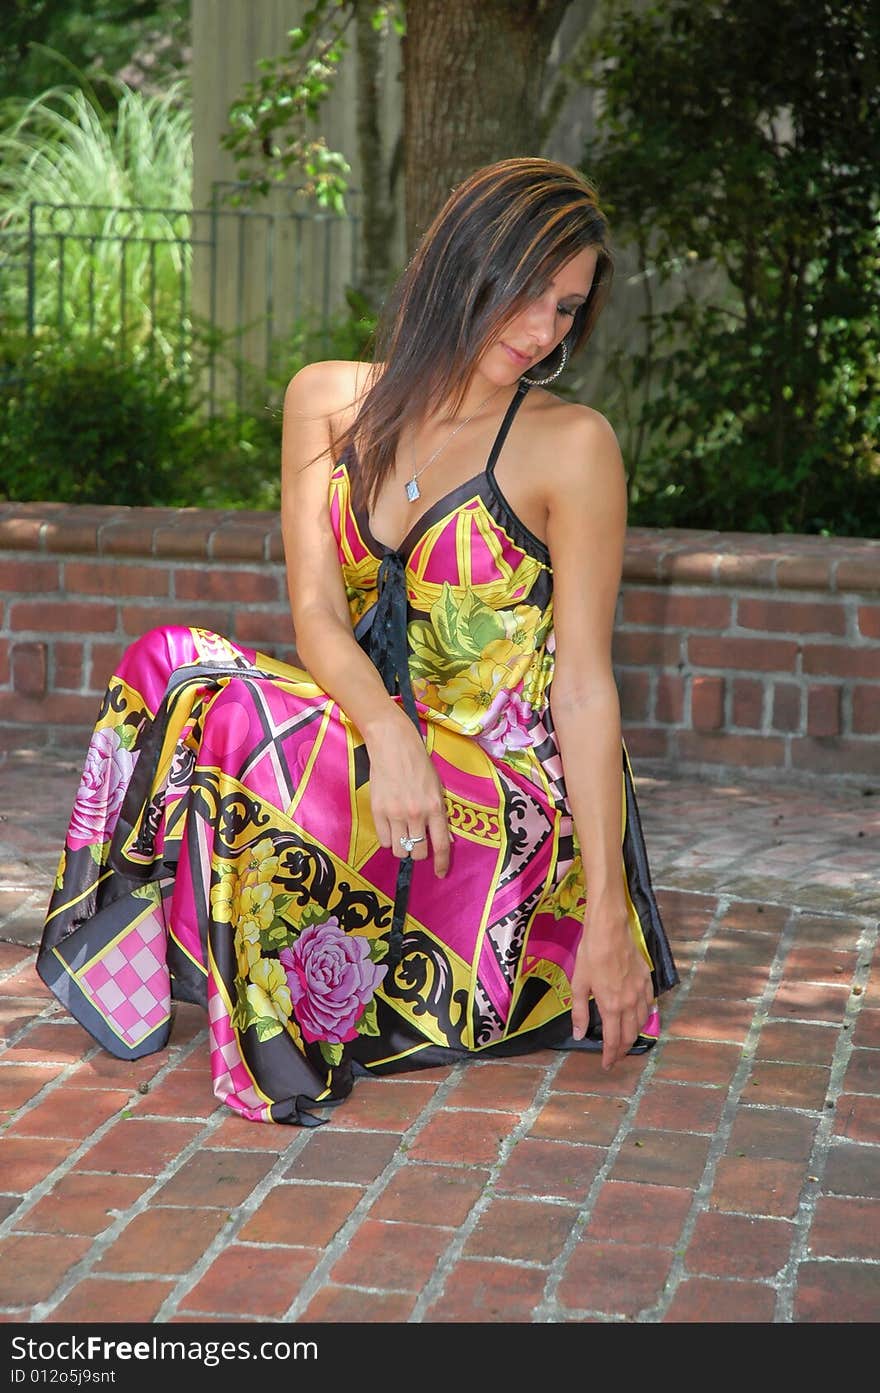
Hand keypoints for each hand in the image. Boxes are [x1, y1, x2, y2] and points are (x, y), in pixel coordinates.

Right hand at [366, 713, 451, 876]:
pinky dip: (388, 839)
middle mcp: (416, 813)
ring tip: (401, 834)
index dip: (442, 863)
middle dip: (418, 852)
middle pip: (418, 851)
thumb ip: (441, 814)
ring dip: (402, 847)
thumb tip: (447, 839)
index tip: (440, 874)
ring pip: (399, 849)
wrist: (393, 744)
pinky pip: (383, 840)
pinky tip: (390, 827)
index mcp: (435, 807)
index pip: (441, 844)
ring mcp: (395, 813)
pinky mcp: (378, 810)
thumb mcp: (437, 787)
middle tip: (416, 841)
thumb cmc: (419, 764)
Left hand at [569, 895, 654, 1070]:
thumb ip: (579, 1012)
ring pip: (643, 1021)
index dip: (610, 1056)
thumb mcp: (579, 984)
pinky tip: (640, 1015)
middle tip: (615, 1056)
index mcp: (611, 1007)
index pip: (612, 1040)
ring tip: (626, 1039)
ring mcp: (641, 992)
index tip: (606, 1065)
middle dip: (622, 1049)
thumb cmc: (590, 955)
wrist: (610, 930)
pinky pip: (650, 1004)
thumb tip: (578, 1035)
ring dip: (635, 1034)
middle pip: (630, 1035)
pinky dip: (645, 1015)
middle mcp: (630, 1003)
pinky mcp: (647, 980)